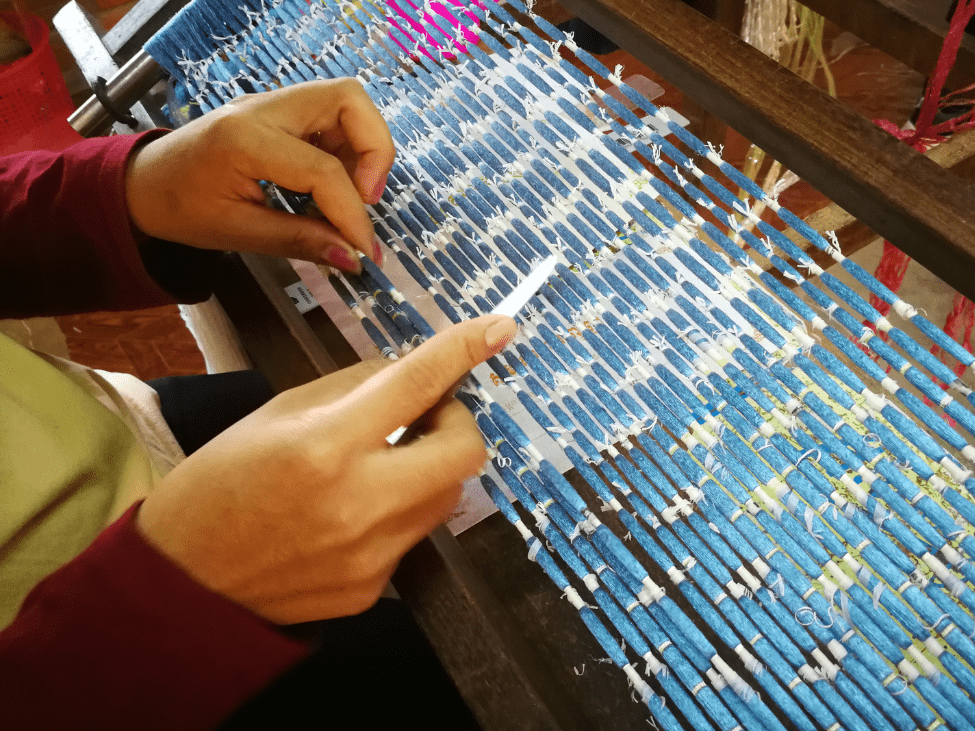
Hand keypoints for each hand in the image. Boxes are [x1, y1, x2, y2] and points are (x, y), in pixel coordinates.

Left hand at [125, 79, 394, 271]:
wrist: (144, 184)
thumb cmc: (180, 209)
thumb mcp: (238, 233)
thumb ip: (299, 241)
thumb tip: (353, 258)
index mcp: (245, 139)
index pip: (322, 170)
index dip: (353, 215)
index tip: (365, 252)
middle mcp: (263, 109)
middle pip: (348, 99)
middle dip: (374, 150)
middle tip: (367, 198)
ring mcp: (273, 105)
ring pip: (345, 102)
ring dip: (362, 148)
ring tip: (352, 194)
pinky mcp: (280, 112)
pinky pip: (331, 116)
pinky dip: (347, 148)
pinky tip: (334, 185)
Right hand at [136, 315, 517, 623]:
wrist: (182, 582)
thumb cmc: (217, 486)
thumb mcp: (276, 414)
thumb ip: (351, 390)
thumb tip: (408, 374)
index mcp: (325, 446)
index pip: (415, 385)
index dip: (464, 349)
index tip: (499, 329)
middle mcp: (358, 503)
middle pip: (464, 452)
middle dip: (457, 422)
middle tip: (424, 415)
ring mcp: (371, 554)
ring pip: (445, 495)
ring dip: (428, 466)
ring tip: (378, 464)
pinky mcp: (372, 588)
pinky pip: (411, 535)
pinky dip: (396, 510)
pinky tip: (349, 513)